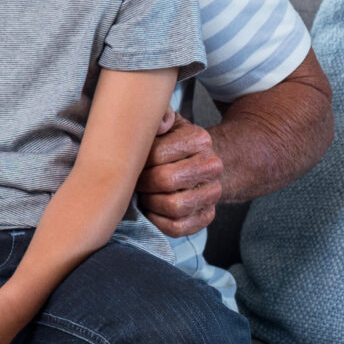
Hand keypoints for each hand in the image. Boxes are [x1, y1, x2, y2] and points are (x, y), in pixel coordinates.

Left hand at [137, 110, 223, 236]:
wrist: (195, 163)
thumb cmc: (167, 142)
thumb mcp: (162, 122)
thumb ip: (158, 115)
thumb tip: (161, 124)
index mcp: (200, 139)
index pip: (157, 154)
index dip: (136, 161)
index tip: (131, 160)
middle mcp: (212, 166)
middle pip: (165, 181)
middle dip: (142, 183)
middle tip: (134, 180)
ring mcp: (212, 193)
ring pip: (174, 207)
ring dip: (150, 203)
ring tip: (144, 194)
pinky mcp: (206, 216)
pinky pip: (177, 227)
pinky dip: (158, 221)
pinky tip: (151, 210)